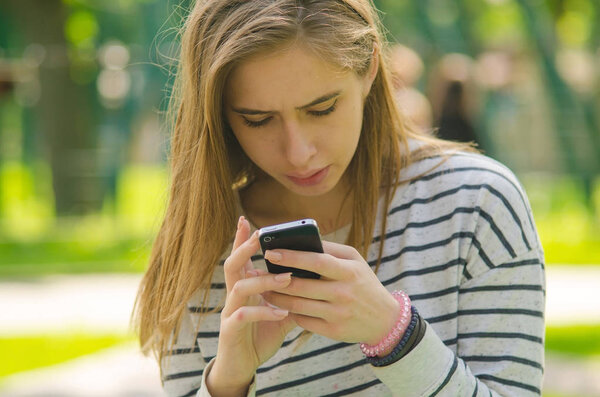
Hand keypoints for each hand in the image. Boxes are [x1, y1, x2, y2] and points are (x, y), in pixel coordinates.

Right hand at [207, 217, 296, 395]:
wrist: (244, 363)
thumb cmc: (262, 332)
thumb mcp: (279, 309)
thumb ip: (291, 293)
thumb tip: (315, 277)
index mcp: (244, 285)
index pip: (241, 257)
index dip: (241, 239)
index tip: (246, 219)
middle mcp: (233, 294)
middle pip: (232, 264)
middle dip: (244, 248)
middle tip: (260, 236)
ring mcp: (230, 311)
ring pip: (239, 287)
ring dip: (263, 280)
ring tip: (287, 278)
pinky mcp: (230, 330)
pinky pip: (243, 315)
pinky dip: (263, 312)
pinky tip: (281, 311)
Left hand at [262, 241, 399, 345]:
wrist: (385, 320)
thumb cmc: (364, 283)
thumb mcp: (355, 262)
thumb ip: (330, 249)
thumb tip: (301, 238)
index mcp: (349, 272)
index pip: (316, 261)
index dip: (292, 257)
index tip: (270, 252)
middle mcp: (343, 294)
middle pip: (301, 286)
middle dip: (275, 280)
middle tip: (257, 274)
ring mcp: (338, 314)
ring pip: (297, 306)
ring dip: (276, 298)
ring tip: (263, 289)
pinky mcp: (333, 332)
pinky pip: (303, 321)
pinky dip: (289, 313)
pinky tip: (279, 306)